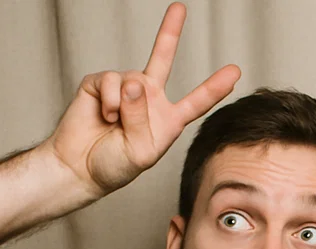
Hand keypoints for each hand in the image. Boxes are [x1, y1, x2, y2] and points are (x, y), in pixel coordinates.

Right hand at [46, 3, 240, 197]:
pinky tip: (104, 115)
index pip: (196, 101)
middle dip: (169, 31)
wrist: (80, 166)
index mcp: (168, 120)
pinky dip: (108, 100)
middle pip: (161, 59)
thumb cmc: (115, 165)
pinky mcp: (100, 82)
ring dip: (124, 105)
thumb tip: (133, 83)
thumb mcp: (140, 152)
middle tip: (180, 7)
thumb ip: (142, 119)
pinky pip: (110, 81)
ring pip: (133, 79)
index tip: (235, 71)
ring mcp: (125, 88)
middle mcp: (149, 99)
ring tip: (115, 123)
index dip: (214, 87)